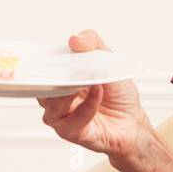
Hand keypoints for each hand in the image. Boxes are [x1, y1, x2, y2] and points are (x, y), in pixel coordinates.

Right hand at [37, 30, 149, 159]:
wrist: (131, 122)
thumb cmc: (117, 95)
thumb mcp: (108, 60)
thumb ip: (92, 44)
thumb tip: (74, 39)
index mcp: (60, 78)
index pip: (41, 68)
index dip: (41, 61)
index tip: (48, 53)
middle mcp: (56, 97)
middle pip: (41, 86)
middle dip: (53, 76)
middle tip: (68, 67)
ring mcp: (60, 115)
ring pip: (52, 103)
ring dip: (70, 91)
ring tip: (87, 82)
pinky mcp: (70, 131)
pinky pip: (73, 118)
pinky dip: (87, 105)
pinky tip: (98, 93)